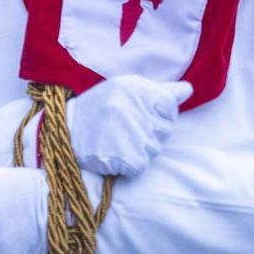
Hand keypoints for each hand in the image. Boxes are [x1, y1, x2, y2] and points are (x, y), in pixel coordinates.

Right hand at [65, 76, 192, 176]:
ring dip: (140, 149)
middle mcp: (135, 108)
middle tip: (124, 128)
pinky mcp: (124, 156)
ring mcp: (130, 133)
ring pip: (154, 149)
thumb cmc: (99, 109)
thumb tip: (188, 90)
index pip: (169, 105)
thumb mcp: (126, 89)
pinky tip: (114, 154)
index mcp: (136, 88)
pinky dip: (130, 165)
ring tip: (117, 140)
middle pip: (165, 130)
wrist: (65, 131)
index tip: (142, 114)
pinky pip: (141, 165)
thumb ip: (160, 91)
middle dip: (150, 133)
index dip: (159, 114)